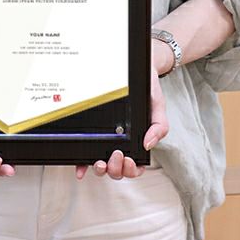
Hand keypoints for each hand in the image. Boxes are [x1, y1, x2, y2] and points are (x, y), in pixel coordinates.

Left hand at [74, 41, 170, 179]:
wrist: (136, 70)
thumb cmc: (148, 90)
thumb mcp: (158, 107)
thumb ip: (159, 126)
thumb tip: (148, 144)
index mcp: (138, 142)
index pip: (136, 166)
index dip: (132, 170)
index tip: (130, 160)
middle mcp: (121, 144)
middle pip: (117, 169)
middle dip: (116, 169)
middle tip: (116, 155)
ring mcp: (106, 141)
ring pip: (102, 165)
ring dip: (101, 169)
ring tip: (101, 162)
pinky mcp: (93, 134)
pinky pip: (86, 153)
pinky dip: (83, 164)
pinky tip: (80, 169)